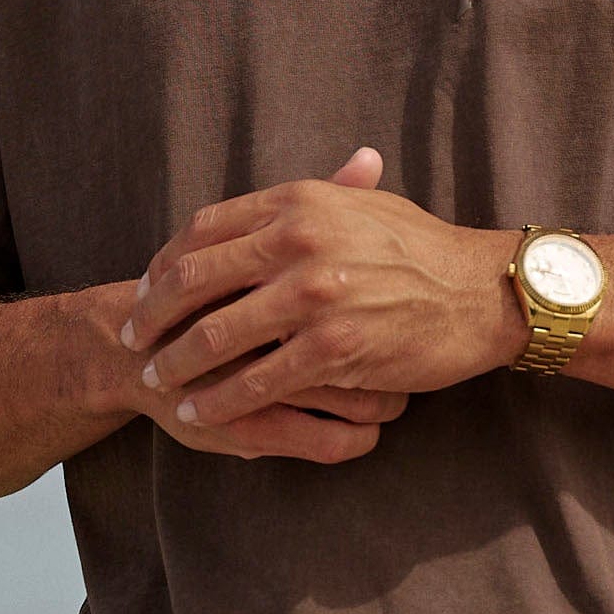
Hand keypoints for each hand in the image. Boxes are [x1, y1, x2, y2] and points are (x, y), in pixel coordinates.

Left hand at [120, 145, 520, 451]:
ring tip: (156, 379)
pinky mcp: (333, 349)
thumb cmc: (422, 248)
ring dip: (176, 363)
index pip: (202, 229)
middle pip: (194, 279)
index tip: (147, 288)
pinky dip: (220, 400)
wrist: (482, 292)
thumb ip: (302, 203)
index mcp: (298, 202)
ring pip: (217, 335)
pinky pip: (257, 382)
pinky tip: (198, 412)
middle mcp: (298, 242)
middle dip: (152, 314)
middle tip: (132, 337)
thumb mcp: (360, 205)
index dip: (164, 263)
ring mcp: (314, 297)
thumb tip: (255, 210)